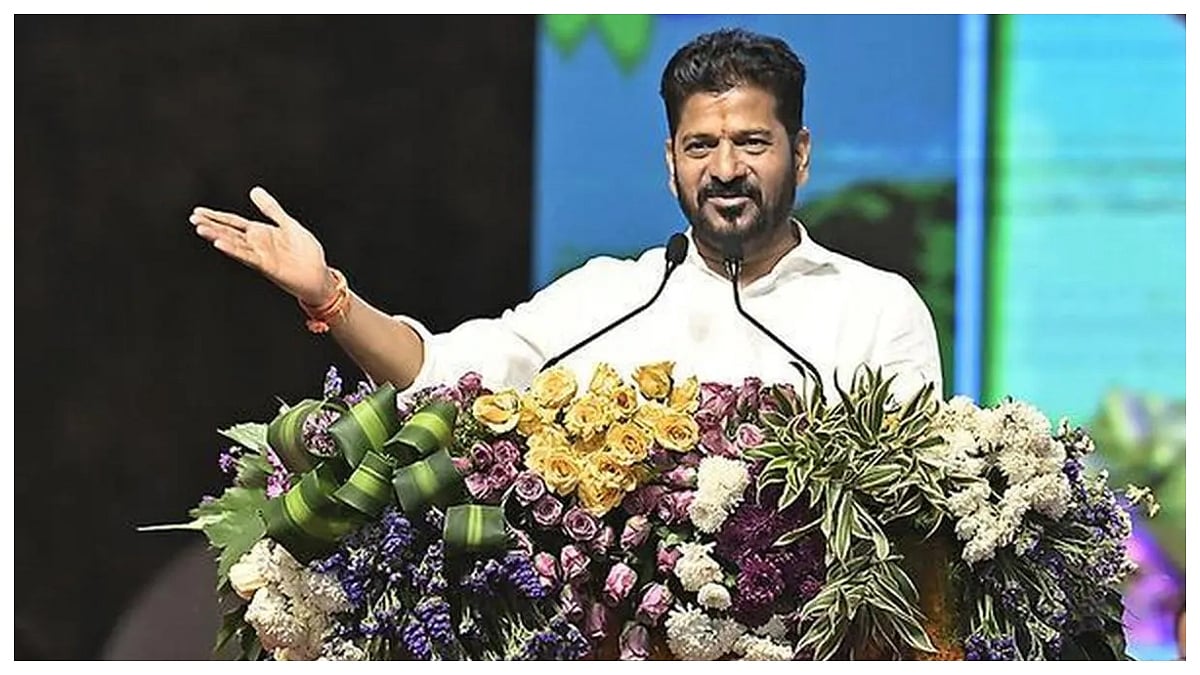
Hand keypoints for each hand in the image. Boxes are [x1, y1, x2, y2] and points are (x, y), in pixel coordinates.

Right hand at [191, 186, 334, 304]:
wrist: (318, 274)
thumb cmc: (306, 252)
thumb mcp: (288, 223)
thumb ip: (271, 208)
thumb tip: (254, 190)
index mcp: (260, 233)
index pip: (233, 222)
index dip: (216, 216)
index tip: (198, 211)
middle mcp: (256, 244)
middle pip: (229, 232)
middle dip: (211, 225)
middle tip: (193, 218)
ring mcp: (260, 255)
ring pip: (234, 244)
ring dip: (217, 236)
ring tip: (201, 228)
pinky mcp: (266, 265)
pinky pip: (247, 256)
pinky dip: (233, 249)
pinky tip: (220, 243)